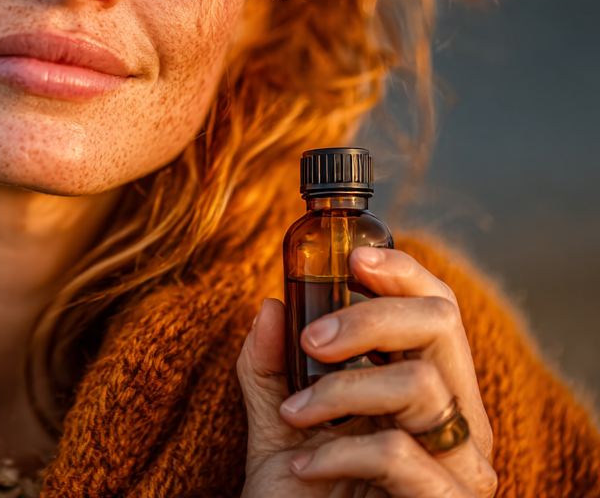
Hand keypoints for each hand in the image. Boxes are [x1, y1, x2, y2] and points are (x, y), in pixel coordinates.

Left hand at [235, 247, 496, 496]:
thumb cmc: (302, 497)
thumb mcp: (277, 425)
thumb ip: (270, 367)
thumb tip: (267, 304)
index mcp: (429, 389)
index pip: (438, 310)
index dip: (403, 271)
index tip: (352, 256)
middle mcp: (458, 421)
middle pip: (440, 325)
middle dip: (369, 316)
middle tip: (310, 341)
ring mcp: (462, 467)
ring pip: (418, 385)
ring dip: (339, 392)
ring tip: (293, 416)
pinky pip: (400, 454)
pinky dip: (340, 451)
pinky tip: (305, 466)